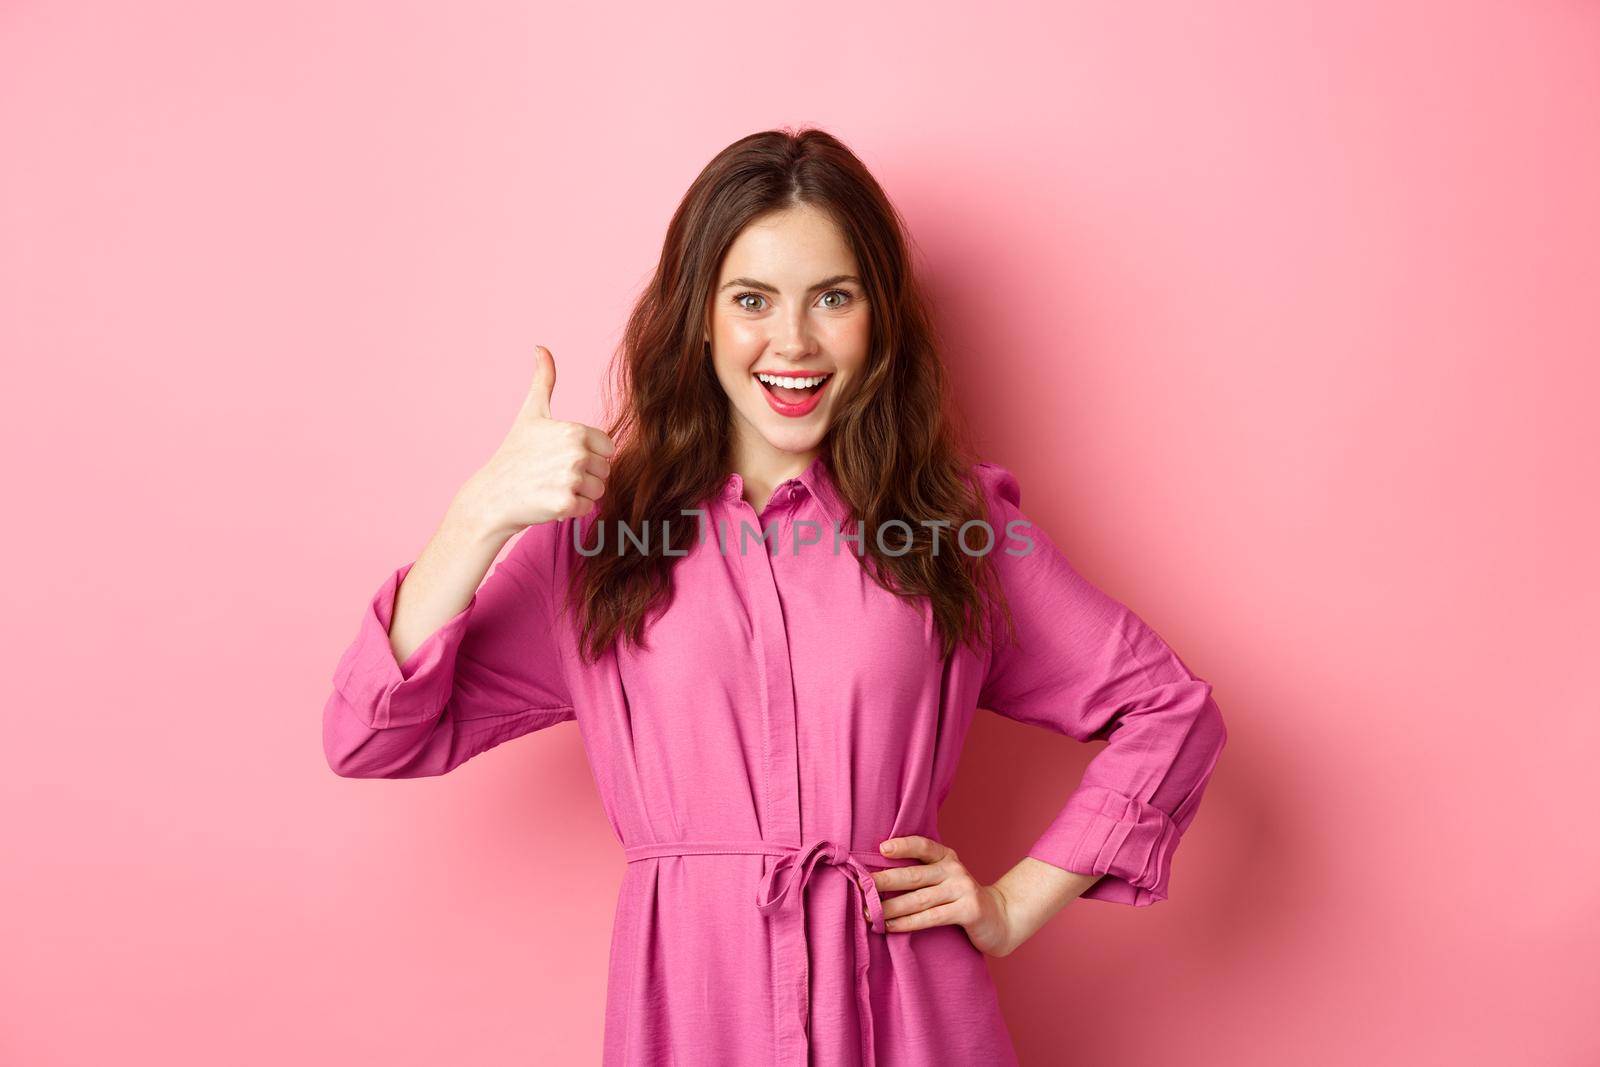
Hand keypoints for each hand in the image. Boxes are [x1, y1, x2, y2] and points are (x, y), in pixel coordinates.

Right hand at [460, 345, 615, 533]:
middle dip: (584, 476)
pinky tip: (548, 502)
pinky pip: (587, 509)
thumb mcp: (530, 414)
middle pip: (605, 471)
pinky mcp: (564, 504)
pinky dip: (571, 510)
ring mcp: (570, 479)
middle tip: (553, 474)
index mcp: (575, 430)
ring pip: (598, 491)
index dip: (588, 455)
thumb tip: (540, 347)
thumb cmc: (513, 455)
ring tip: (550, 487)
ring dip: (579, 494)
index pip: (607, 448)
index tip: (561, 456)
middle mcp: (576, 453)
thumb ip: (543, 381)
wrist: (491, 496)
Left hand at [869, 836, 1019, 957]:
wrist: (1000, 919)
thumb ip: (922, 874)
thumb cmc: (961, 899)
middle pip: (914, 875)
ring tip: (868, 913)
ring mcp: (963, 889)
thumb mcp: (945, 880)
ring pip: (919, 899)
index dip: (903, 846)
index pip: (923, 846)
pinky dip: (907, 923)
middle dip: (884, 881)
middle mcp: (955, 870)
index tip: (881, 849)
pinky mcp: (968, 911)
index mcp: (947, 857)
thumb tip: (877, 878)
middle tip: (861, 887)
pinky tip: (889, 926)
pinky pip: (931, 917)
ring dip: (890, 908)